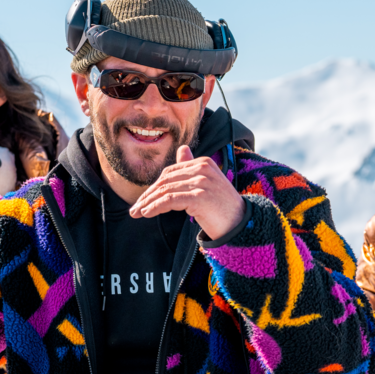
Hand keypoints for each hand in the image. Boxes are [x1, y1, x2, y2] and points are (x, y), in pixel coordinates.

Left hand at [129, 146, 244, 240]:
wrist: (240, 224)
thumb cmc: (222, 207)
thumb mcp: (207, 182)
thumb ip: (192, 166)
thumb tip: (181, 149)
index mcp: (204, 162)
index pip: (171, 171)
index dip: (154, 186)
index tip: (143, 200)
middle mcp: (203, 168)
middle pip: (166, 180)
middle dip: (148, 195)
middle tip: (135, 209)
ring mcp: (202, 182)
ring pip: (165, 190)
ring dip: (148, 202)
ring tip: (138, 213)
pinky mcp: (199, 197)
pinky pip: (170, 200)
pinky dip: (155, 207)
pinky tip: (147, 213)